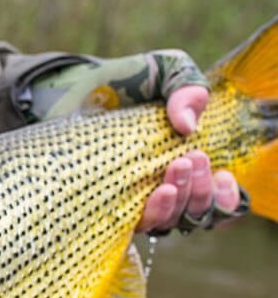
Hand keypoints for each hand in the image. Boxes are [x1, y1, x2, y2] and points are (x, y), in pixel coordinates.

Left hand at [26, 51, 244, 232]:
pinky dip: (152, 212)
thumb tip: (187, 126)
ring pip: (166, 222)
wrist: (73, 86)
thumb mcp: (162, 72)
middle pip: (192, 212)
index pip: (214, 198)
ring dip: (178, 202)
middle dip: (198, 190)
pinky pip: (133, 226)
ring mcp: (133, 200)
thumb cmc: (125, 82)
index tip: (222, 175)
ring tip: (174, 172)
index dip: (224, 196)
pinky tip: (158, 191)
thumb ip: (185, 88)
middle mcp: (162, 189)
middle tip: (189, 159)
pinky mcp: (104, 205)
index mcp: (186, 165)